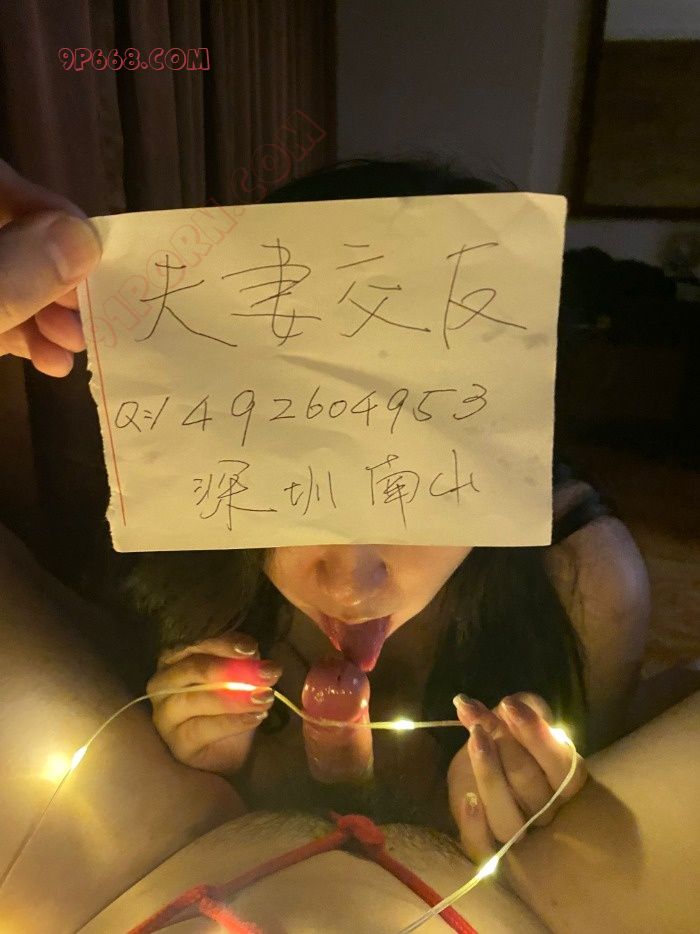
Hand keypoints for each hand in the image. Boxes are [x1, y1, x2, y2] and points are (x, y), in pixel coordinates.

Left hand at [0, 158, 100, 375]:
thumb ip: (15, 274)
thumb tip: (84, 238)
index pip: (0, 184)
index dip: (51, 213)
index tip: (93, 256)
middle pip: (14, 234)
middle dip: (56, 276)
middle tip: (87, 315)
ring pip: (8, 277)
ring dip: (45, 313)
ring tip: (72, 347)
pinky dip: (21, 331)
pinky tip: (48, 360)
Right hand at [147, 629, 281, 774]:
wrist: (227, 748)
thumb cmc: (228, 704)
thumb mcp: (238, 677)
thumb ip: (242, 663)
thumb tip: (255, 658)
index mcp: (174, 659)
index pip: (196, 645)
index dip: (224, 645)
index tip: (252, 649)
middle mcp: (163, 684)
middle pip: (193, 669)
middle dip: (232, 670)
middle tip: (266, 674)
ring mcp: (165, 715)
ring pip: (196, 699)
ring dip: (235, 698)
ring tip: (264, 698)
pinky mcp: (177, 743)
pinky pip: (203, 729)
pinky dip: (232, 722)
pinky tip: (255, 717)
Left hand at [447, 692, 587, 862]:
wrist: (476, 768)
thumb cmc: (506, 741)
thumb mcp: (517, 721)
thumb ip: (523, 709)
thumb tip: (515, 703)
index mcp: (565, 781)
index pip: (562, 765)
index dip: (536, 734)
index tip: (508, 704)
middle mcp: (547, 812)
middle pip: (530, 785)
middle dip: (503, 743)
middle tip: (480, 719)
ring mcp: (518, 831)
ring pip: (509, 819)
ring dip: (489, 775)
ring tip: (474, 739)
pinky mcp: (486, 843)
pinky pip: (484, 848)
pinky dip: (475, 826)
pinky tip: (467, 799)